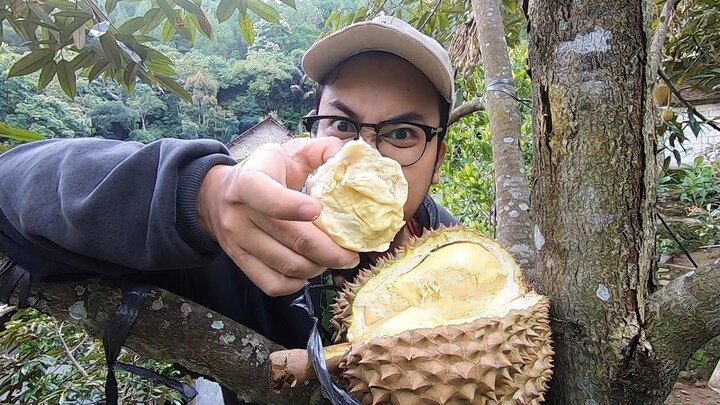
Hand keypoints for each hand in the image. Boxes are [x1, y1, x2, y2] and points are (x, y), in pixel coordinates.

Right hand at [198, 137, 359, 295]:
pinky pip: (272, 284)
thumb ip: (316, 150)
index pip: (266, 196)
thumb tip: (342, 154)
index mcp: (249, 182)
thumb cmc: (262, 173)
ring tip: (332, 258)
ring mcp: (238, 242)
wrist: (217, 196)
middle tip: (351, 253)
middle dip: (329, 250)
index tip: (318, 210)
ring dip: (318, 267)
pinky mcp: (240, 263)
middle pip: (290, 239)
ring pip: (286, 265)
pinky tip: (309, 269)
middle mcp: (239, 214)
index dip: (292, 206)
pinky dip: (297, 283)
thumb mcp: (284, 154)